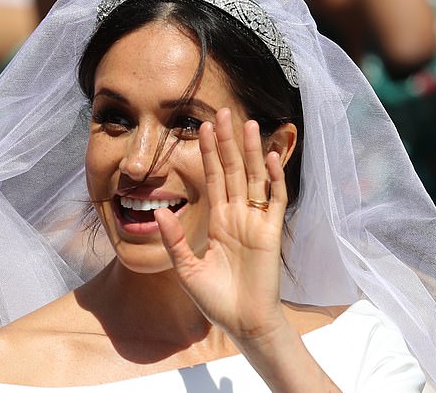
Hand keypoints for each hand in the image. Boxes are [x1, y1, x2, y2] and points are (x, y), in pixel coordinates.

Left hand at [155, 108, 287, 340]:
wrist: (243, 322)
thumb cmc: (216, 299)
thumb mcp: (187, 268)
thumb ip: (175, 240)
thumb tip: (160, 213)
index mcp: (218, 221)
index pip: (213, 178)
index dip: (209, 154)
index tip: (203, 128)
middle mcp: (237, 215)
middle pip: (233, 170)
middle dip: (228, 142)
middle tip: (224, 112)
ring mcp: (256, 221)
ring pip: (254, 178)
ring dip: (252, 152)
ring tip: (248, 125)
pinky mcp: (272, 232)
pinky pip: (275, 200)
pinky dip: (274, 179)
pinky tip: (270, 158)